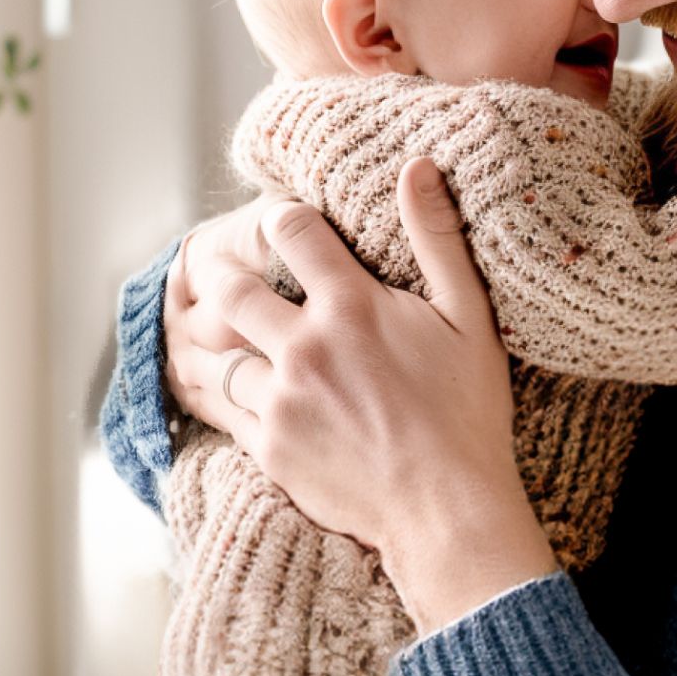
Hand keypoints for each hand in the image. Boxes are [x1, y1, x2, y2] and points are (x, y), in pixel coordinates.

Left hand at [170, 158, 557, 632]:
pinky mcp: (269, 448)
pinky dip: (216, 391)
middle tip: (221, 271)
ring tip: (207, 327)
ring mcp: (281, 401)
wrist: (448, 510)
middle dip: (221, 273)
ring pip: (217, 353)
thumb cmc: (468, 412)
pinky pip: (221, 408)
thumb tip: (418, 165)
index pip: (290, 232)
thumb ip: (438, 238)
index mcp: (351, 306)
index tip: (281, 227)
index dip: (280, 221)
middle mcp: (305, 347)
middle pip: (231, 290)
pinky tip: (220, 384)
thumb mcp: (469, 317)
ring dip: (210, 337)